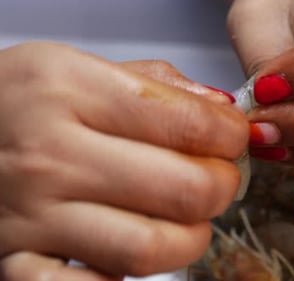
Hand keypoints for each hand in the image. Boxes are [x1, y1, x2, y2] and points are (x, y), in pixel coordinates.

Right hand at [0, 42, 247, 279]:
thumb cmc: (23, 101)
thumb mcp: (81, 69)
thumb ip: (159, 83)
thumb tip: (224, 111)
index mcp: (70, 90)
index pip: (189, 123)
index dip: (230, 136)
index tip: (233, 138)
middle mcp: (50, 154)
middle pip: (187, 190)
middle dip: (221, 187)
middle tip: (216, 178)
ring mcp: (33, 216)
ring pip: (153, 247)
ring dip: (190, 237)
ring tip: (184, 217)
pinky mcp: (18, 260)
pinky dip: (124, 278)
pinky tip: (128, 250)